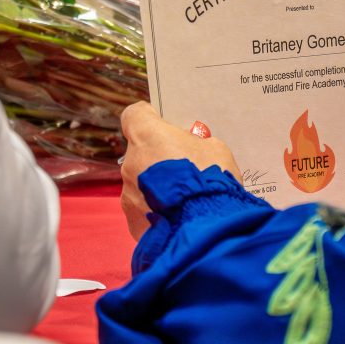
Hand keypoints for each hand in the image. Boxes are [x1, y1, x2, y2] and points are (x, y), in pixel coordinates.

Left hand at [119, 101, 241, 239]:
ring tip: (186, 199)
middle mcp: (131, 163)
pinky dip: (158, 211)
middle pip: (141, 153)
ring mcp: (128, 194)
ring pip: (141, 183)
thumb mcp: (216, 150)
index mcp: (148, 136)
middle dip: (160, 159)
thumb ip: (197, 145)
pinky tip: (180, 218)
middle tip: (186, 169)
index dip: (148, 119)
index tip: (162, 125)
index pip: (134, 115)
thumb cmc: (212, 181)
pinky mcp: (132, 221)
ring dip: (158, 187)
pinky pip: (144, 209)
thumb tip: (190, 151)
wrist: (206, 229)